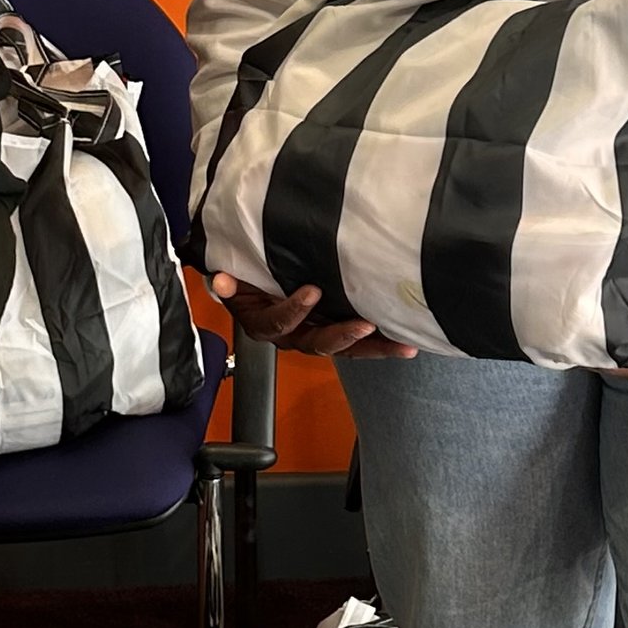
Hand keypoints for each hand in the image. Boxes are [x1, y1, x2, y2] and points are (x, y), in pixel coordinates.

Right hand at [208, 271, 415, 360]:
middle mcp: (292, 336)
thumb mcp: (232, 280)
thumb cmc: (243, 280)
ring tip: (402, 345)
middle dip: (345, 337)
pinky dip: (379, 341)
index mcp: (265, 325)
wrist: (248, 286)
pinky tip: (406, 339)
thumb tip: (222, 281)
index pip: (279, 322)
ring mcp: (315, 334)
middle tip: (368, 326)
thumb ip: (229, 282)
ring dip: (373, 347)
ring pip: (345, 347)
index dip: (294, 310)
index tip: (312, 292)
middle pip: (320, 343)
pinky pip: (356, 340)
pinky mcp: (333, 328)